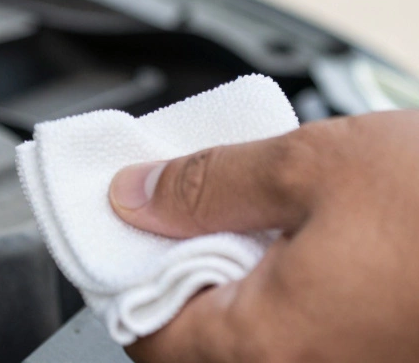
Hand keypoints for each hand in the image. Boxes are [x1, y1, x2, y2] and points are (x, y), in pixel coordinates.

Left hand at [107, 111, 418, 361]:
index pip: (146, 334)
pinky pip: (309, 335)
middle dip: (184, 266)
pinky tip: (306, 236)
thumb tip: (133, 196)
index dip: (125, 269)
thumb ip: (206, 185)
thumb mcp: (307, 166)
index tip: (127, 217)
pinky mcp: (386, 356)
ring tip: (258, 212)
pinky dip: (290, 291)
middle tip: (193, 201)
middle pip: (200, 336)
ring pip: (255, 335)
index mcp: (265, 347)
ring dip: (241, 277)